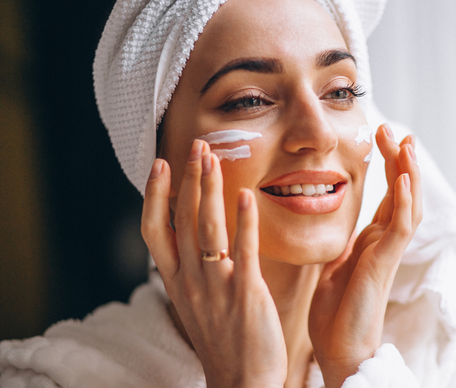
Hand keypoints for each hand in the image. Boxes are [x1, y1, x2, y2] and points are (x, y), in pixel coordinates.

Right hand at [141, 140, 286, 387]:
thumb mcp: (196, 302)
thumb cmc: (223, 340)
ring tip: (212, 157)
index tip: (160, 165)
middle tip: (196, 145)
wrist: (241, 381)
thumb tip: (195, 236)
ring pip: (207, 228)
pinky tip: (246, 196)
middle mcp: (190, 280)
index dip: (154, 195)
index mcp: (175, 282)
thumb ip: (193, 269)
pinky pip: (243, 250)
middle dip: (187, 179)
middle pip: (182, 220)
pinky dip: (244, 221)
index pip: (154, 231)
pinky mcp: (245, 293)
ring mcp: (216, 286)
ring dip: (208, 190)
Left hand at [308, 124, 422, 387]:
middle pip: (403, 192)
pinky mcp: (385, 264)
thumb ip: (340, 242)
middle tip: (396, 130)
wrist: (338, 349)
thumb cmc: (334, 313)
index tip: (384, 137)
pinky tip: (403, 179)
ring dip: (409, 173)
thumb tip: (330, 220)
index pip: (388, 195)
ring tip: (407, 143)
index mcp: (373, 241)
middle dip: (401, 160)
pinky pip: (401, 228)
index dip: (390, 166)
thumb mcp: (333, 265)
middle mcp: (385, 242)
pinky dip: (404, 202)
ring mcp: (388, 252)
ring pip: (409, 205)